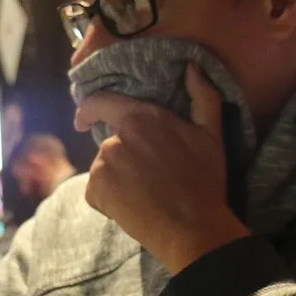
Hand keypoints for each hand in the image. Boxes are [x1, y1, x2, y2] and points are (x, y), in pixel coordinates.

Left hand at [74, 64, 249, 274]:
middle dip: (123, 159)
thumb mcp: (212, 134)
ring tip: (144, 196)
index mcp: (142, 116)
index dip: (88, 110)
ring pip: (103, 169)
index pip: (101, 102)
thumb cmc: (205, 181)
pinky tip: (132, 208)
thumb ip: (202, 96)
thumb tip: (190, 67)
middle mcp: (118, 136)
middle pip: (110, 144)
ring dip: (117, 180)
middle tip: (147, 179)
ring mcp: (104, 162)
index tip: (83, 121)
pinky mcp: (96, 188)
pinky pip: (96, 192)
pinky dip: (108, 201)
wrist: (193, 228)